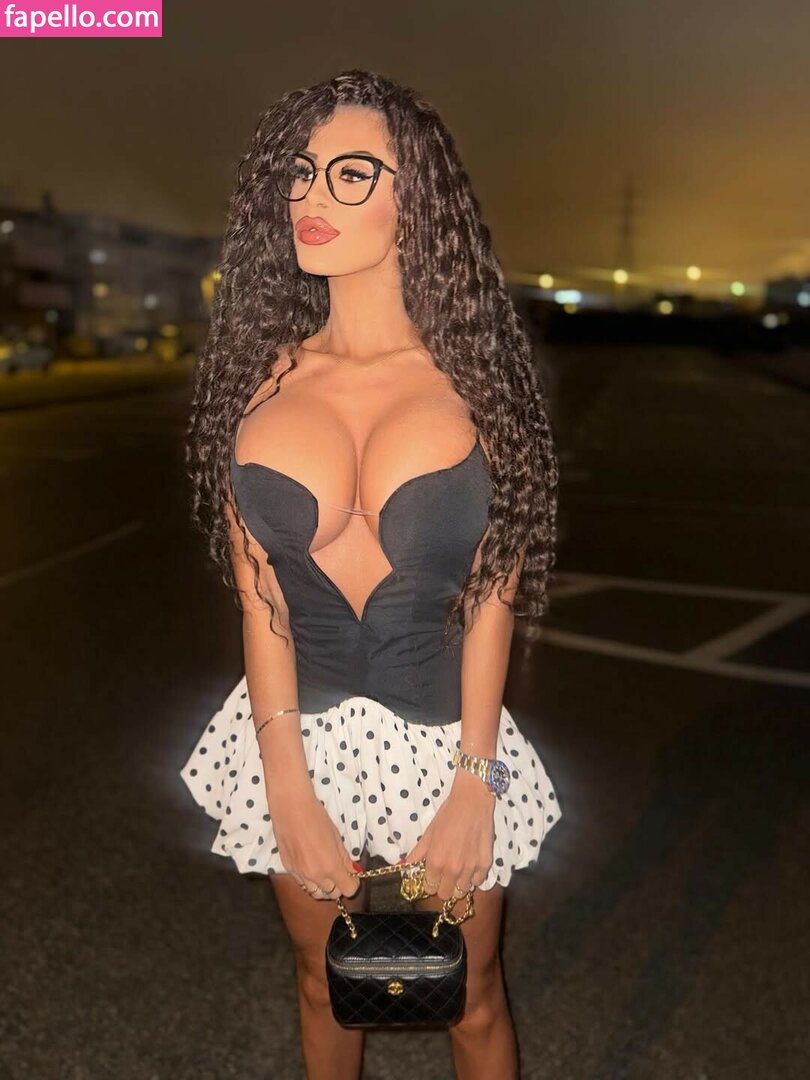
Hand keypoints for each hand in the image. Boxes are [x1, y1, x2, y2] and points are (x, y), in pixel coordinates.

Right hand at [269, 789, 360, 900]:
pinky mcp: (288, 869)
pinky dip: (309, 881)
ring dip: (323, 887)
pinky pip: (302, 884)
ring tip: (325, 872)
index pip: (348, 890)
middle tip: (339, 872)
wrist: (291, 808)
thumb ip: (345, 859)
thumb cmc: (317, 818)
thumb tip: (353, 872)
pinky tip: (310, 867)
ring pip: (315, 893)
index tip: (352, 875)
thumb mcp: (336, 837)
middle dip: (339, 885)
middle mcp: (315, 876)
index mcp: (330, 867)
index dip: (353, 883)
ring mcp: (300, 874)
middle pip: (332, 894)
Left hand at [403, 766, 494, 901]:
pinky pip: (478, 881)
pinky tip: (471, 864)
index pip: (429, 888)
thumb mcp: (428, 833)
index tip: (431, 876)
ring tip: (459, 869)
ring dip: (459, 883)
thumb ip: (417, 853)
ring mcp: (470, 869)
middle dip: (443, 887)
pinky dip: (474, 877)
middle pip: (446, 895)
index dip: (429, 882)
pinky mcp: (485, 864)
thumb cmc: (448, 815)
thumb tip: (405, 866)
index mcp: (435, 862)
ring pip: (462, 891)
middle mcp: (452, 870)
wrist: (472, 801)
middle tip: (444, 874)